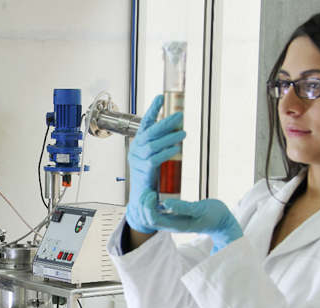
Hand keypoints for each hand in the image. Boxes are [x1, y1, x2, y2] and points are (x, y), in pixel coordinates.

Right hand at [126, 95, 185, 233]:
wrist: (141, 197)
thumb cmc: (148, 176)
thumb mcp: (152, 156)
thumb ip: (159, 144)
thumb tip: (174, 130)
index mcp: (137, 144)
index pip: (144, 123)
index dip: (152, 110)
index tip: (160, 97)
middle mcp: (136, 149)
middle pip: (150, 132)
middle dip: (165, 122)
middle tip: (180, 116)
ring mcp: (138, 160)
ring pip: (153, 144)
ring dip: (170, 137)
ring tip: (184, 133)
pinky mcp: (143, 171)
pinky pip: (155, 158)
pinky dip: (167, 152)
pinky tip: (177, 148)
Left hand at [147, 197, 242, 253]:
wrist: (222, 222)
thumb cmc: (214, 216)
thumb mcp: (200, 209)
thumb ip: (183, 207)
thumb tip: (166, 203)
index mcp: (176, 225)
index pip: (151, 220)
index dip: (147, 207)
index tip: (152, 194)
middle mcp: (171, 224)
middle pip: (146, 219)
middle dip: (143, 206)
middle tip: (149, 191)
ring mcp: (172, 220)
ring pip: (149, 216)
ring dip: (146, 204)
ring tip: (151, 191)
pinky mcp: (174, 215)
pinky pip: (157, 211)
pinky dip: (152, 203)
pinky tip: (156, 193)